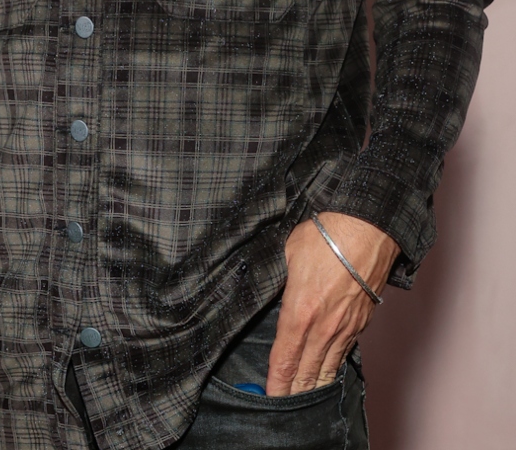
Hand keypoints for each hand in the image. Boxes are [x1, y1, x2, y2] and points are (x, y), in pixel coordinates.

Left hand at [266, 212, 398, 396]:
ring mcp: (344, 328)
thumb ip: (279, 281)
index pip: (283, 360)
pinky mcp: (360, 323)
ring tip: (303, 399)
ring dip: (314, 387)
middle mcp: (323, 327)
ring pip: (327, 369)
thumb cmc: (327, 235)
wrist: (367, 229)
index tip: (267, 396)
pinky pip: (343, 354)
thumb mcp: (288, 254)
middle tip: (281, 406)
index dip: (275, 383)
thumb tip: (271, 291)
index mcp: (299, 311)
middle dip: (292, 393)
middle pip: (305, 373)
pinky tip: (326, 374)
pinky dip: (333, 368)